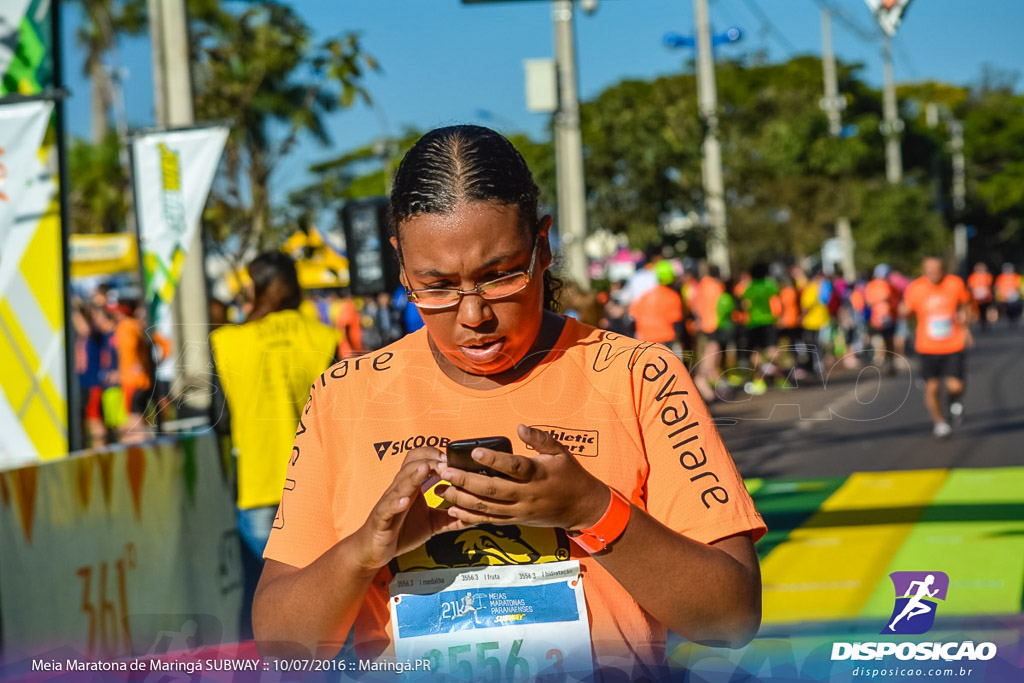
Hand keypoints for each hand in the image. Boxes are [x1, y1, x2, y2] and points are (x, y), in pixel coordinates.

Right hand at [353, 447, 464, 572]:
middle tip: (445, 463)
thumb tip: (472, 515)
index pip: (421, 460)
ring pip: (399, 483)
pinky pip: (387, 507)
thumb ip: (449, 517)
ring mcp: (389, 502)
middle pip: (410, 464)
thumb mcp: (431, 524)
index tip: (453, 459)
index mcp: (413, 488)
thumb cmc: (401, 532)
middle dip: (428, 460)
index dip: (436, 456)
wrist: (374, 550)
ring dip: (413, 476)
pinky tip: (405, 501)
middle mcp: (400, 490)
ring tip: (425, 470)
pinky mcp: (381, 518)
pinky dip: (396, 503)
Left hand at [438, 424, 610, 530]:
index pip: (513, 467)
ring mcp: (520, 510)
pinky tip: (453, 509)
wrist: (581, 507)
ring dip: (462, 499)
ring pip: (487, 508)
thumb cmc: (570, 475)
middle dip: (465, 481)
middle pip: (492, 489)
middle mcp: (526, 494)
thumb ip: (540, 438)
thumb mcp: (560, 452)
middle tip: (444, 472)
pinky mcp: (516, 520)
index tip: (475, 451)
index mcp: (537, 474)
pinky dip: (470, 517)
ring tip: (441, 490)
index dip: (494, 459)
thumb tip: (520, 428)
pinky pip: (490, 520)